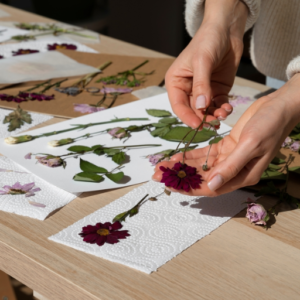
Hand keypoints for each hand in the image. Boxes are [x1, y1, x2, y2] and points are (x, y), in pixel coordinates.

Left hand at [153, 74, 299, 195]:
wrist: (279, 106)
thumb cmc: (270, 125)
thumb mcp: (251, 145)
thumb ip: (231, 166)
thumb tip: (211, 185)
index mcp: (243, 175)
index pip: (211, 187)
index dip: (190, 187)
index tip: (170, 184)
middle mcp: (234, 170)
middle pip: (203, 178)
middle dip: (181, 177)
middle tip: (159, 174)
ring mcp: (230, 158)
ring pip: (202, 166)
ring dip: (183, 166)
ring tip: (163, 165)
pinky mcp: (227, 146)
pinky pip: (206, 154)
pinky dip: (192, 155)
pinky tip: (178, 156)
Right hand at [165, 0, 247, 128]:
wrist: (226, 30)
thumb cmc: (207, 41)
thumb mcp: (201, 62)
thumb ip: (201, 85)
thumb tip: (200, 107)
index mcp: (176, 82)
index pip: (179, 105)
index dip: (187, 117)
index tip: (198, 125)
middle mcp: (187, 89)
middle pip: (193, 110)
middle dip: (203, 118)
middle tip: (214, 123)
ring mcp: (203, 91)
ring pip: (206, 110)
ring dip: (214, 115)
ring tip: (224, 114)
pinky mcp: (217, 90)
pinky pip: (218, 105)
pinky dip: (223, 109)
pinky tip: (228, 108)